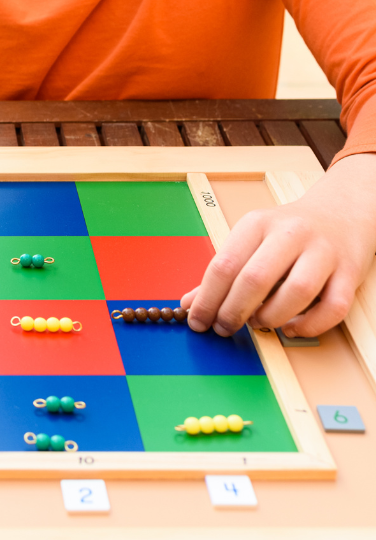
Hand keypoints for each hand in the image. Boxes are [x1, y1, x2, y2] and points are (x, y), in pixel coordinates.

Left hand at [182, 153, 375, 337]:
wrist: (339, 212)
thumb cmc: (287, 232)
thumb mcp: (249, 240)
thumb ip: (222, 273)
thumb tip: (190, 304)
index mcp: (257, 223)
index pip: (224, 264)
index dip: (207, 298)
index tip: (198, 320)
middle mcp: (290, 234)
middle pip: (256, 278)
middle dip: (234, 311)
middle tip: (224, 327)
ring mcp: (323, 252)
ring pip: (296, 292)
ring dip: (271, 317)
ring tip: (258, 323)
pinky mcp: (349, 272)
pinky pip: (333, 307)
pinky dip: (310, 325)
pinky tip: (291, 327)